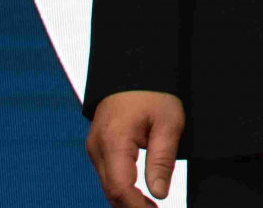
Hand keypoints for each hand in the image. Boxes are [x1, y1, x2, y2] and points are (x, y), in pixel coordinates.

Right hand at [87, 90, 184, 205]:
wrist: (134, 68)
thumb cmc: (153, 92)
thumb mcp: (169, 122)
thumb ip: (162, 160)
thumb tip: (159, 194)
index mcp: (114, 141)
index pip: (120, 187)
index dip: (137, 207)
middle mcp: (97, 147)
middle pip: (111, 190)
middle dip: (132, 207)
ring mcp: (94, 147)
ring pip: (107, 185)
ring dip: (126, 200)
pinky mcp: (97, 146)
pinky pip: (107, 174)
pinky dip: (121, 187)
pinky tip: (138, 195)